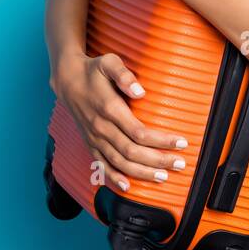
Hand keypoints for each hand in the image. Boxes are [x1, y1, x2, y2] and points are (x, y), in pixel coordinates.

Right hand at [51, 52, 188, 189]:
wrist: (67, 80)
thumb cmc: (93, 70)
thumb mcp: (109, 62)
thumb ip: (124, 75)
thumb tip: (141, 91)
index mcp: (109, 108)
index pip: (139, 132)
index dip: (161, 140)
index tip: (181, 142)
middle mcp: (101, 127)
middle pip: (132, 152)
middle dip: (158, 160)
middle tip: (180, 164)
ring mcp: (94, 138)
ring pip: (119, 162)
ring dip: (142, 172)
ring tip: (163, 177)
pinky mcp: (90, 143)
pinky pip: (101, 165)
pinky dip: (113, 178)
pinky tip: (128, 187)